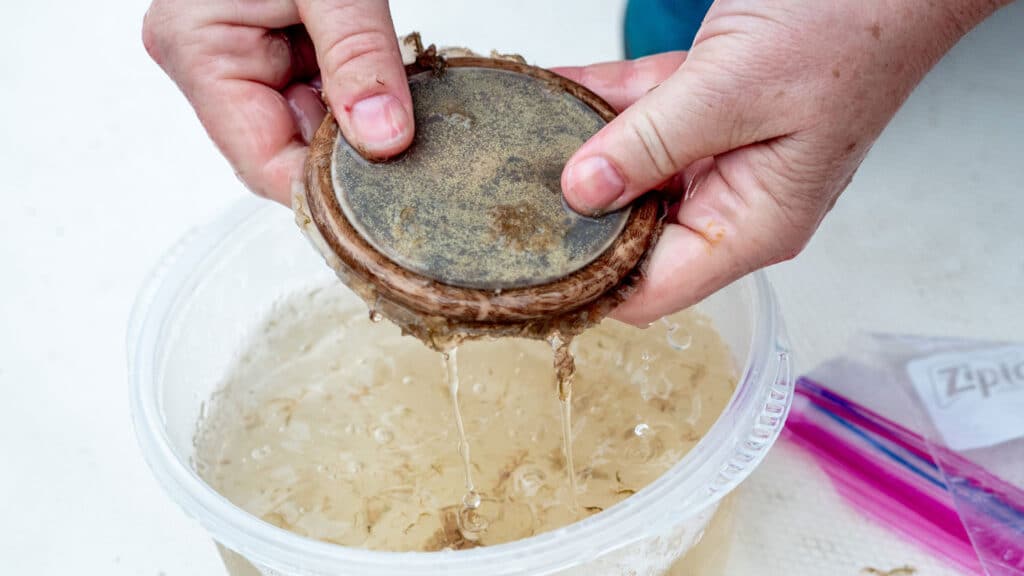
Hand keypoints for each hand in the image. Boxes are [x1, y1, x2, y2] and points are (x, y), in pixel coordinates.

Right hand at [142, 0, 411, 203]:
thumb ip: (359, 58)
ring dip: (362, 122)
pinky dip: (360, 94)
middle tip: (417, 150)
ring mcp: (240, 56)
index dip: (327, 193)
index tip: (389, 203)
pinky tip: (391, 84)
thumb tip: (384, 140)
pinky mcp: (271, 46)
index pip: (263, 164)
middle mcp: (211, 62)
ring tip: (405, 100)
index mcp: (199, 50)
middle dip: (353, 153)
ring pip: (311, 127)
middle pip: (289, 150)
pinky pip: (321, 94)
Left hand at [557, 0, 1006, 324]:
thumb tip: (583, 191)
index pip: (652, 291)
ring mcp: (719, 156)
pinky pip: (640, 117)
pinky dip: (600, 102)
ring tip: (520, 136)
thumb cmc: (852, 26)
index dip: (590, 284)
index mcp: (754, 224)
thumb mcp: (737, 89)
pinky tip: (555, 90)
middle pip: (631, 234)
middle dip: (574, 212)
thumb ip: (652, 142)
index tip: (530, 262)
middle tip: (507, 193)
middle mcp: (734, 200)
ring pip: (628, 171)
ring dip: (579, 149)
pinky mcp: (708, 111)